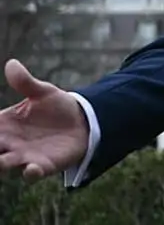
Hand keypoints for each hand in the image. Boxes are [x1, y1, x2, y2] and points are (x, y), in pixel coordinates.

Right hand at [0, 60, 88, 180]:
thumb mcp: (42, 92)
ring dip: (0, 164)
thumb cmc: (55, 107)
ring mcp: (24, 156)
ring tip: (0, 161)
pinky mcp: (43, 166)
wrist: (82, 121)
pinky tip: (31, 169)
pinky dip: (30, 173)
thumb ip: (25, 82)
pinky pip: (33, 173)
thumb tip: (11, 64)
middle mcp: (8, 143)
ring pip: (4, 165)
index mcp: (4, 125)